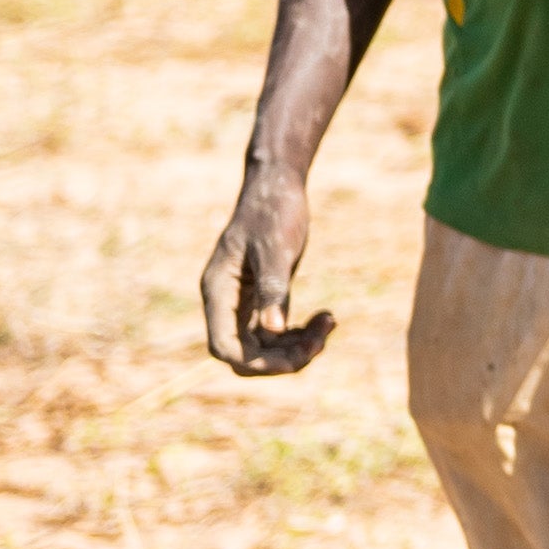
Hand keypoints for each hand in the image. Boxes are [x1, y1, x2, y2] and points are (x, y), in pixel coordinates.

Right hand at [199, 164, 332, 375]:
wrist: (278, 186)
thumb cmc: (273, 211)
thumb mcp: (276, 248)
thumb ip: (273, 288)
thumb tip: (275, 329)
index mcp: (218, 291)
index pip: (225, 346)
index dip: (256, 362)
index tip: (295, 359)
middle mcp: (226, 302)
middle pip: (246, 354)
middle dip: (283, 356)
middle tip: (322, 337)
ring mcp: (244, 302)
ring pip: (265, 347)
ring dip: (297, 346)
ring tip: (329, 323)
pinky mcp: (264, 299)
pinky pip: (278, 332)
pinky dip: (301, 333)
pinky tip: (327, 317)